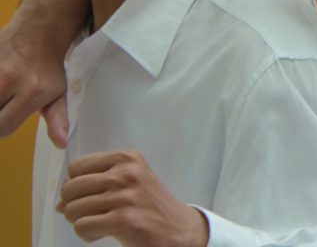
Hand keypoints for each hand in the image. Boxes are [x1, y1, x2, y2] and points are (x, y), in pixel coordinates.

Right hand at [0, 21, 69, 144]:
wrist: (38, 32)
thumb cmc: (47, 67)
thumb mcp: (58, 94)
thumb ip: (57, 119)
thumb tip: (61, 143)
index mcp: (32, 91)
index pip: (3, 128)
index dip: (3, 127)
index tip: (7, 118)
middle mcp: (10, 78)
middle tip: (4, 102)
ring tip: (3, 94)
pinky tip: (1, 82)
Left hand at [58, 149, 208, 246]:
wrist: (179, 229)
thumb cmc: (151, 205)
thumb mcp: (130, 182)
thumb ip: (96, 184)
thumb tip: (60, 203)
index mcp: (127, 158)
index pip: (76, 167)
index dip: (77, 184)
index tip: (92, 194)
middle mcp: (127, 173)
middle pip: (69, 188)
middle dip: (74, 205)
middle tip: (94, 212)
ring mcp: (125, 196)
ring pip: (72, 209)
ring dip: (81, 221)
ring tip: (101, 222)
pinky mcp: (123, 220)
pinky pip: (81, 226)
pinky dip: (88, 234)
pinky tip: (104, 232)